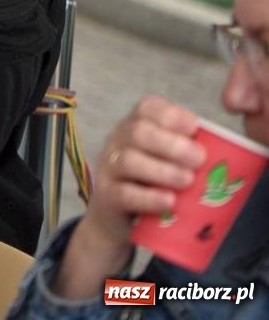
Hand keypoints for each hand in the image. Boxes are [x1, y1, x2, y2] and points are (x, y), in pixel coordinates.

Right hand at [53, 97, 204, 297]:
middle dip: (171, 144)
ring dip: (162, 170)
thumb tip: (220, 152)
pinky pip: (124, 193)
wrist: (121, 218)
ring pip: (128, 161)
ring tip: (187, 181)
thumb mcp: (166, 160)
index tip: (194, 128)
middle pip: (137, 132)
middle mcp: (118, 142)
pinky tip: (169, 202)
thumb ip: (186, 152)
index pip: (147, 109)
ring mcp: (109, 168)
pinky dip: (149, 197)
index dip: (172, 116)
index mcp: (135, 126)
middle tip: (198, 160)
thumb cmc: (152, 183)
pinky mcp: (106, 196)